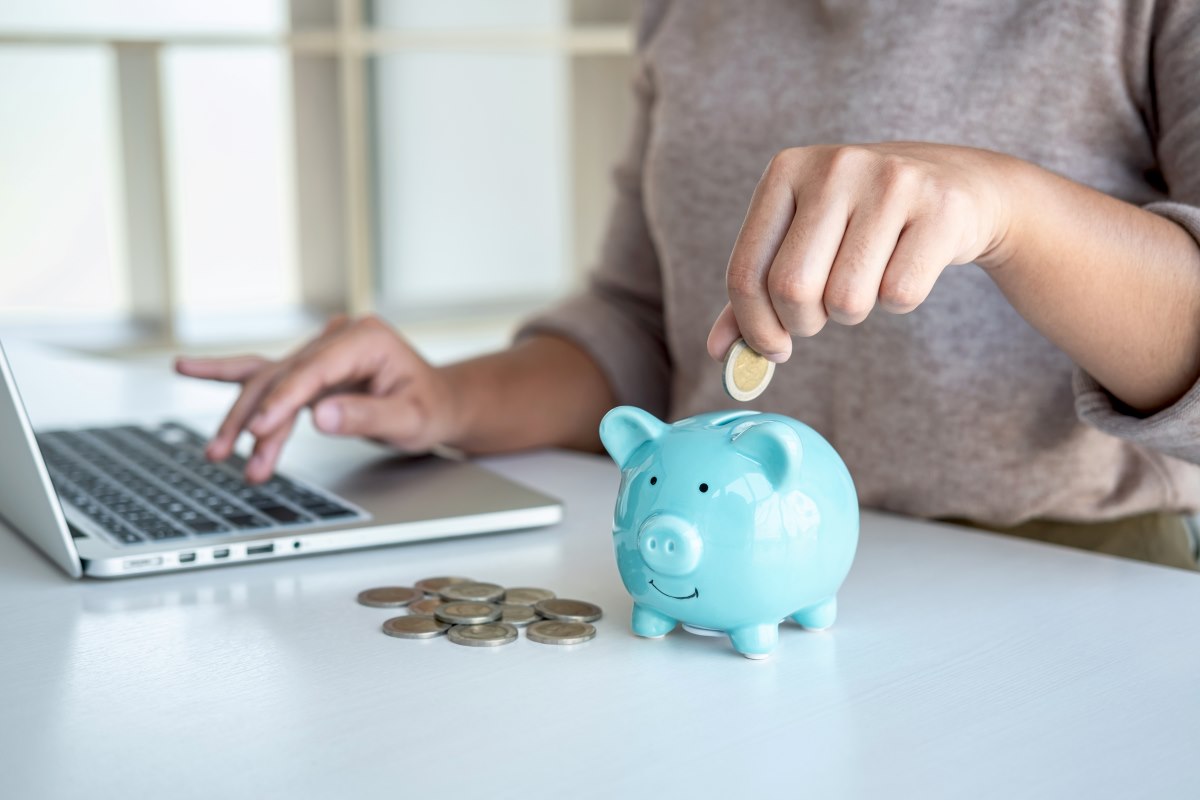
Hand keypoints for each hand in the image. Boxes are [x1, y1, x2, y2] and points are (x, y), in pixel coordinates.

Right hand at [175, 315, 460, 482]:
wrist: (438, 404)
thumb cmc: (430, 409)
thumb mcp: (410, 419)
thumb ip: (367, 416)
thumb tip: (321, 416)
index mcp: (365, 338)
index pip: (313, 370)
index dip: (283, 401)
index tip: (258, 430)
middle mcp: (338, 337)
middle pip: (282, 375)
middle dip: (252, 417)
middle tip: (228, 453)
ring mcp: (321, 351)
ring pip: (270, 381)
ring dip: (244, 418)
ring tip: (218, 453)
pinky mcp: (310, 369)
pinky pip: (267, 374)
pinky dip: (228, 377)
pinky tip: (187, 368)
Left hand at [707, 142, 1012, 361]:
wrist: (960, 185)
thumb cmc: (862, 221)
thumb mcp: (803, 238)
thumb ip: (756, 291)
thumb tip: (719, 352)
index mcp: (786, 169)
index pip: (746, 272)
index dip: (755, 327)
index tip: (774, 348)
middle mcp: (834, 167)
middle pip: (792, 289)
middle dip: (804, 324)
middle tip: (822, 316)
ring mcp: (891, 181)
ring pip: (846, 299)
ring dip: (852, 313)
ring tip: (866, 282)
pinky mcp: (941, 208)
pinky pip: (899, 295)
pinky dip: (897, 302)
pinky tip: (905, 267)